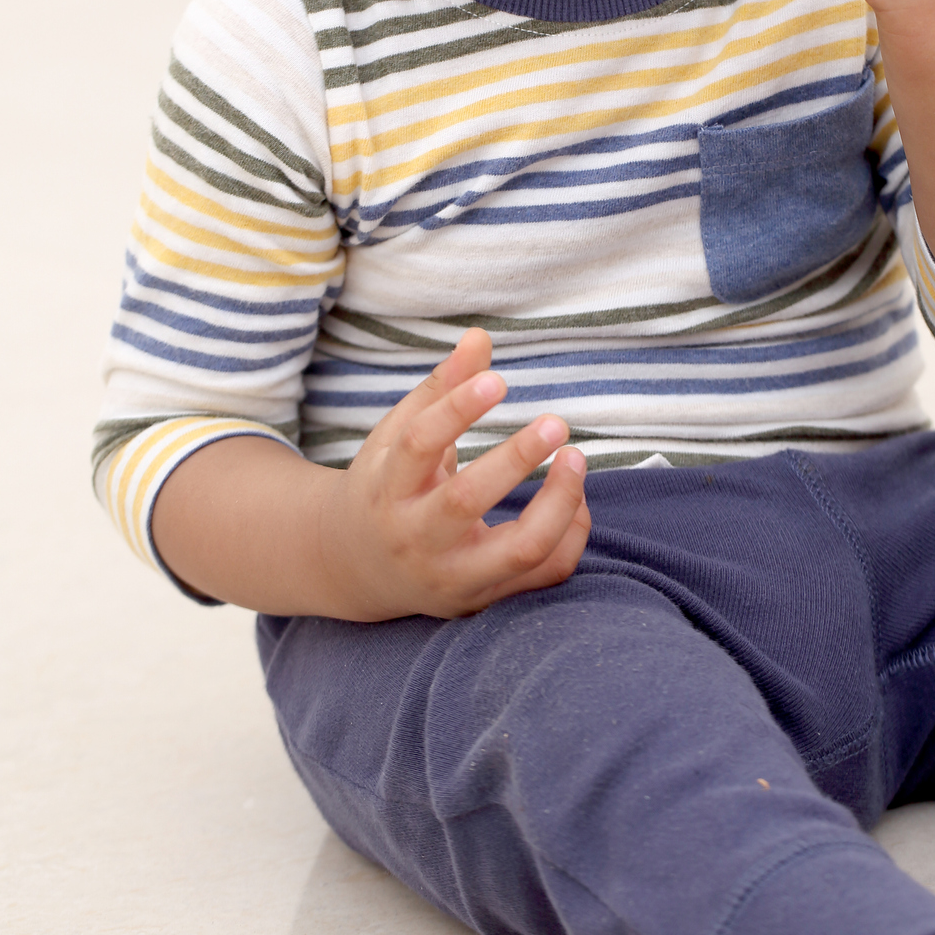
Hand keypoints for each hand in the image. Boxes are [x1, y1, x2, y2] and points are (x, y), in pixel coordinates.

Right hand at [317, 328, 590, 619]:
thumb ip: (442, 388)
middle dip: (516, 460)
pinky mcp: (485, 598)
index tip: (498, 380)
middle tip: (556, 421)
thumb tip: (480, 336)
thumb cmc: (386, 486)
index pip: (419, 444)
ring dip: (559, 503)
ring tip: (576, 458)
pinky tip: (576, 498)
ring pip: (519, 550)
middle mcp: (417, 539)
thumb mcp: (397, 436)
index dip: (458, 408)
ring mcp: (454, 577)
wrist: (358, 568)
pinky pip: (544, 575)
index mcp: (388, 489)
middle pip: (466, 502)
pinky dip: (570, 535)